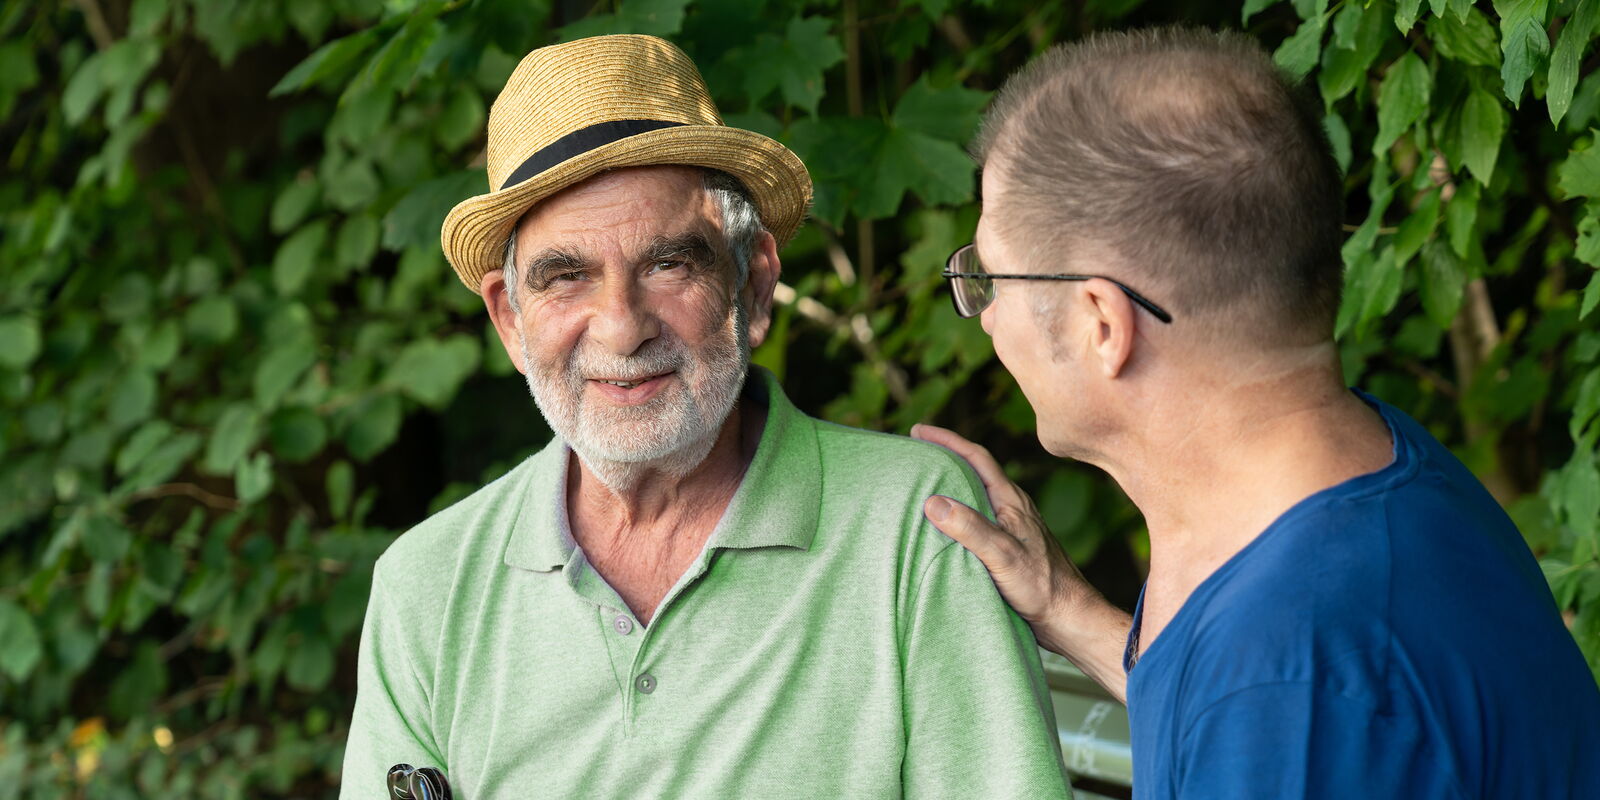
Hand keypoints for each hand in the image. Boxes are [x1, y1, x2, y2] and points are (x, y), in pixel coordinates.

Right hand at [912, 423, 1131, 700]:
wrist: (1068, 618)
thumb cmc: (1041, 587)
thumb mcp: (1002, 555)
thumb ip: (970, 528)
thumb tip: (933, 501)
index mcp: (1011, 500)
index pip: (977, 457)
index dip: (947, 440)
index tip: (919, 431)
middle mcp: (1012, 508)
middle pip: (975, 471)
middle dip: (945, 456)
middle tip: (916, 451)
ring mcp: (1011, 527)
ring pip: (976, 495)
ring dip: (951, 484)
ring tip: (923, 484)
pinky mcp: (1009, 548)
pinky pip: (977, 519)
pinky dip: (957, 512)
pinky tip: (944, 527)